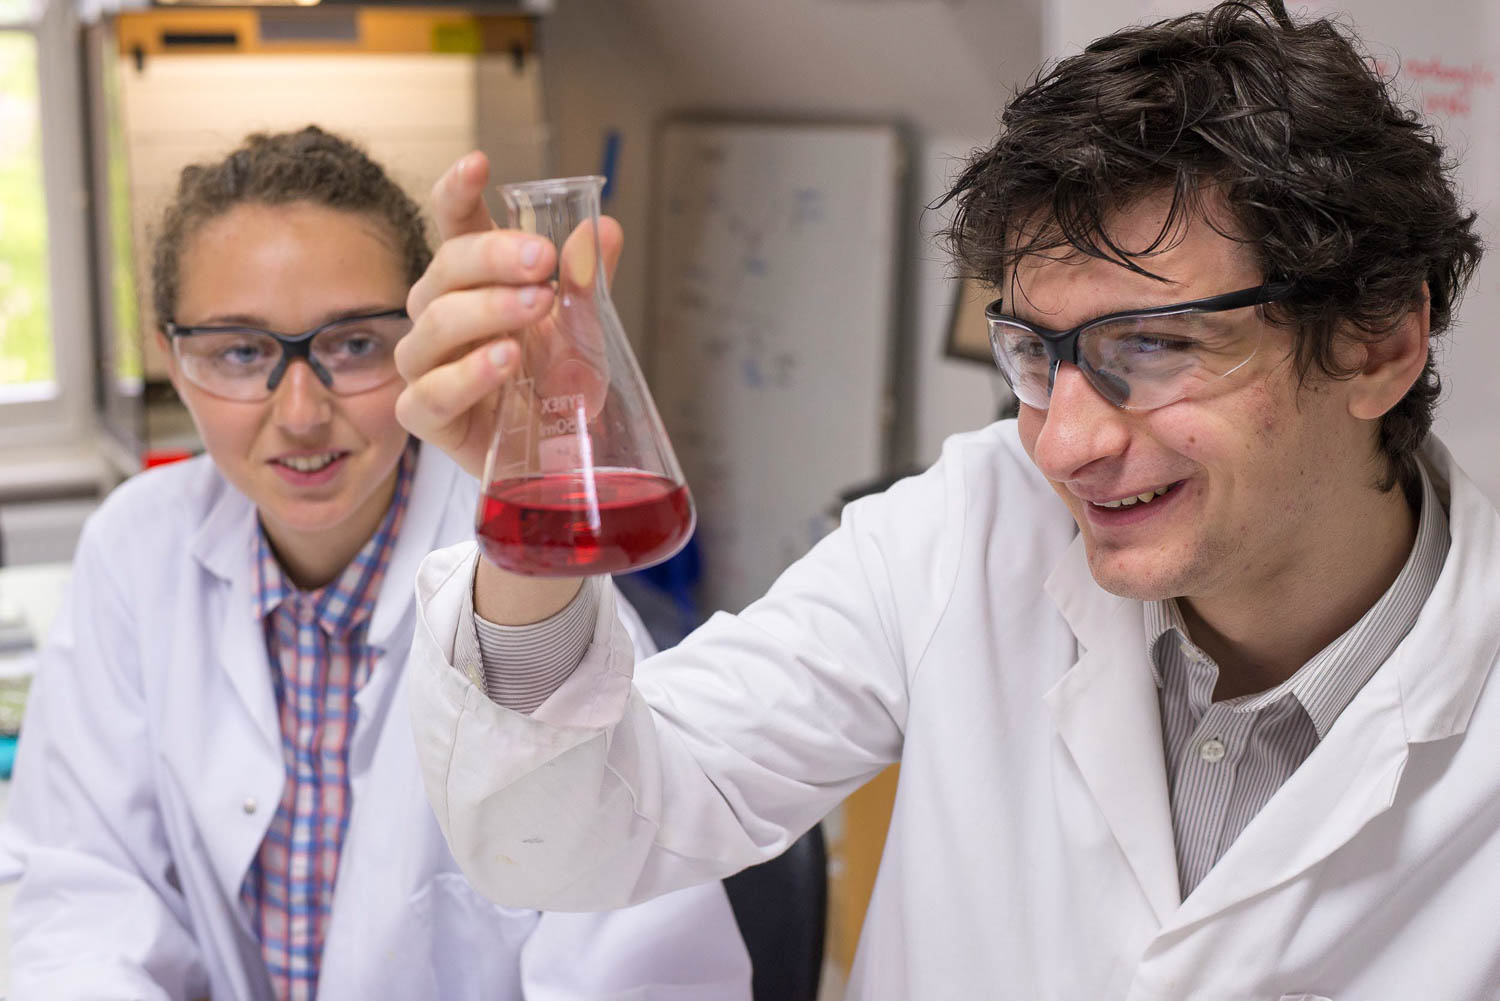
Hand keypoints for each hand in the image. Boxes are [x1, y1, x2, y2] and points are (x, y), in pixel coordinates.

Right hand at [394, 151, 622, 481]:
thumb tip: (605, 229)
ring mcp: (428, 366)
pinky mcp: (427, 416)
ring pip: (435, 325)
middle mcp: (441, 316)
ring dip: (486, 310)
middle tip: (543, 260)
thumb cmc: (559, 386)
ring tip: (535, 308)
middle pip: (445, 269)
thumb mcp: (585, 330)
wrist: (562, 455)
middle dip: (493, 257)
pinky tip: (505, 361)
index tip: (480, 165)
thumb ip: (589, 284)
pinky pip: (430, 392)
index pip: (454, 225)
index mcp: (475, 282)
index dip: (458, 192)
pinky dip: (469, 374)